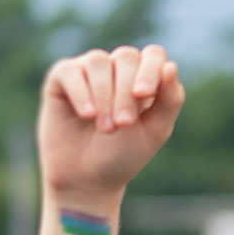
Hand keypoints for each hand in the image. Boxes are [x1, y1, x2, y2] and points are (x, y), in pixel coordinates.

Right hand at [38, 45, 186, 202]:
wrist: (87, 179)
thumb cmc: (124, 155)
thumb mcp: (155, 130)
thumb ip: (170, 100)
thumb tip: (171, 65)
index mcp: (144, 79)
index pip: (154, 55)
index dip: (150, 69)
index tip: (142, 94)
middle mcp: (117, 69)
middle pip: (127, 57)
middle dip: (126, 92)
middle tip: (123, 124)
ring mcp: (89, 72)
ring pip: (99, 61)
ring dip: (104, 95)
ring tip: (106, 128)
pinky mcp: (62, 79)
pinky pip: (71, 72)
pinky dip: (81, 93)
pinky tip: (87, 115)